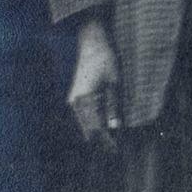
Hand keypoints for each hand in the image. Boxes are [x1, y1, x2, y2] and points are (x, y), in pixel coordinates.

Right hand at [67, 19, 121, 151]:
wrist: (91, 40)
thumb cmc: (105, 57)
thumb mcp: (114, 81)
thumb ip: (114, 106)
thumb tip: (116, 129)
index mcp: (83, 100)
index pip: (94, 130)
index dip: (105, 143)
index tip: (116, 152)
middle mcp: (75, 103)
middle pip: (87, 131)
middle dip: (101, 141)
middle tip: (117, 150)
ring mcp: (74, 100)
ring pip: (85, 124)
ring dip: (98, 133)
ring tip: (113, 141)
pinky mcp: (77, 96)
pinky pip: (85, 116)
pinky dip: (95, 123)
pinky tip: (106, 125)